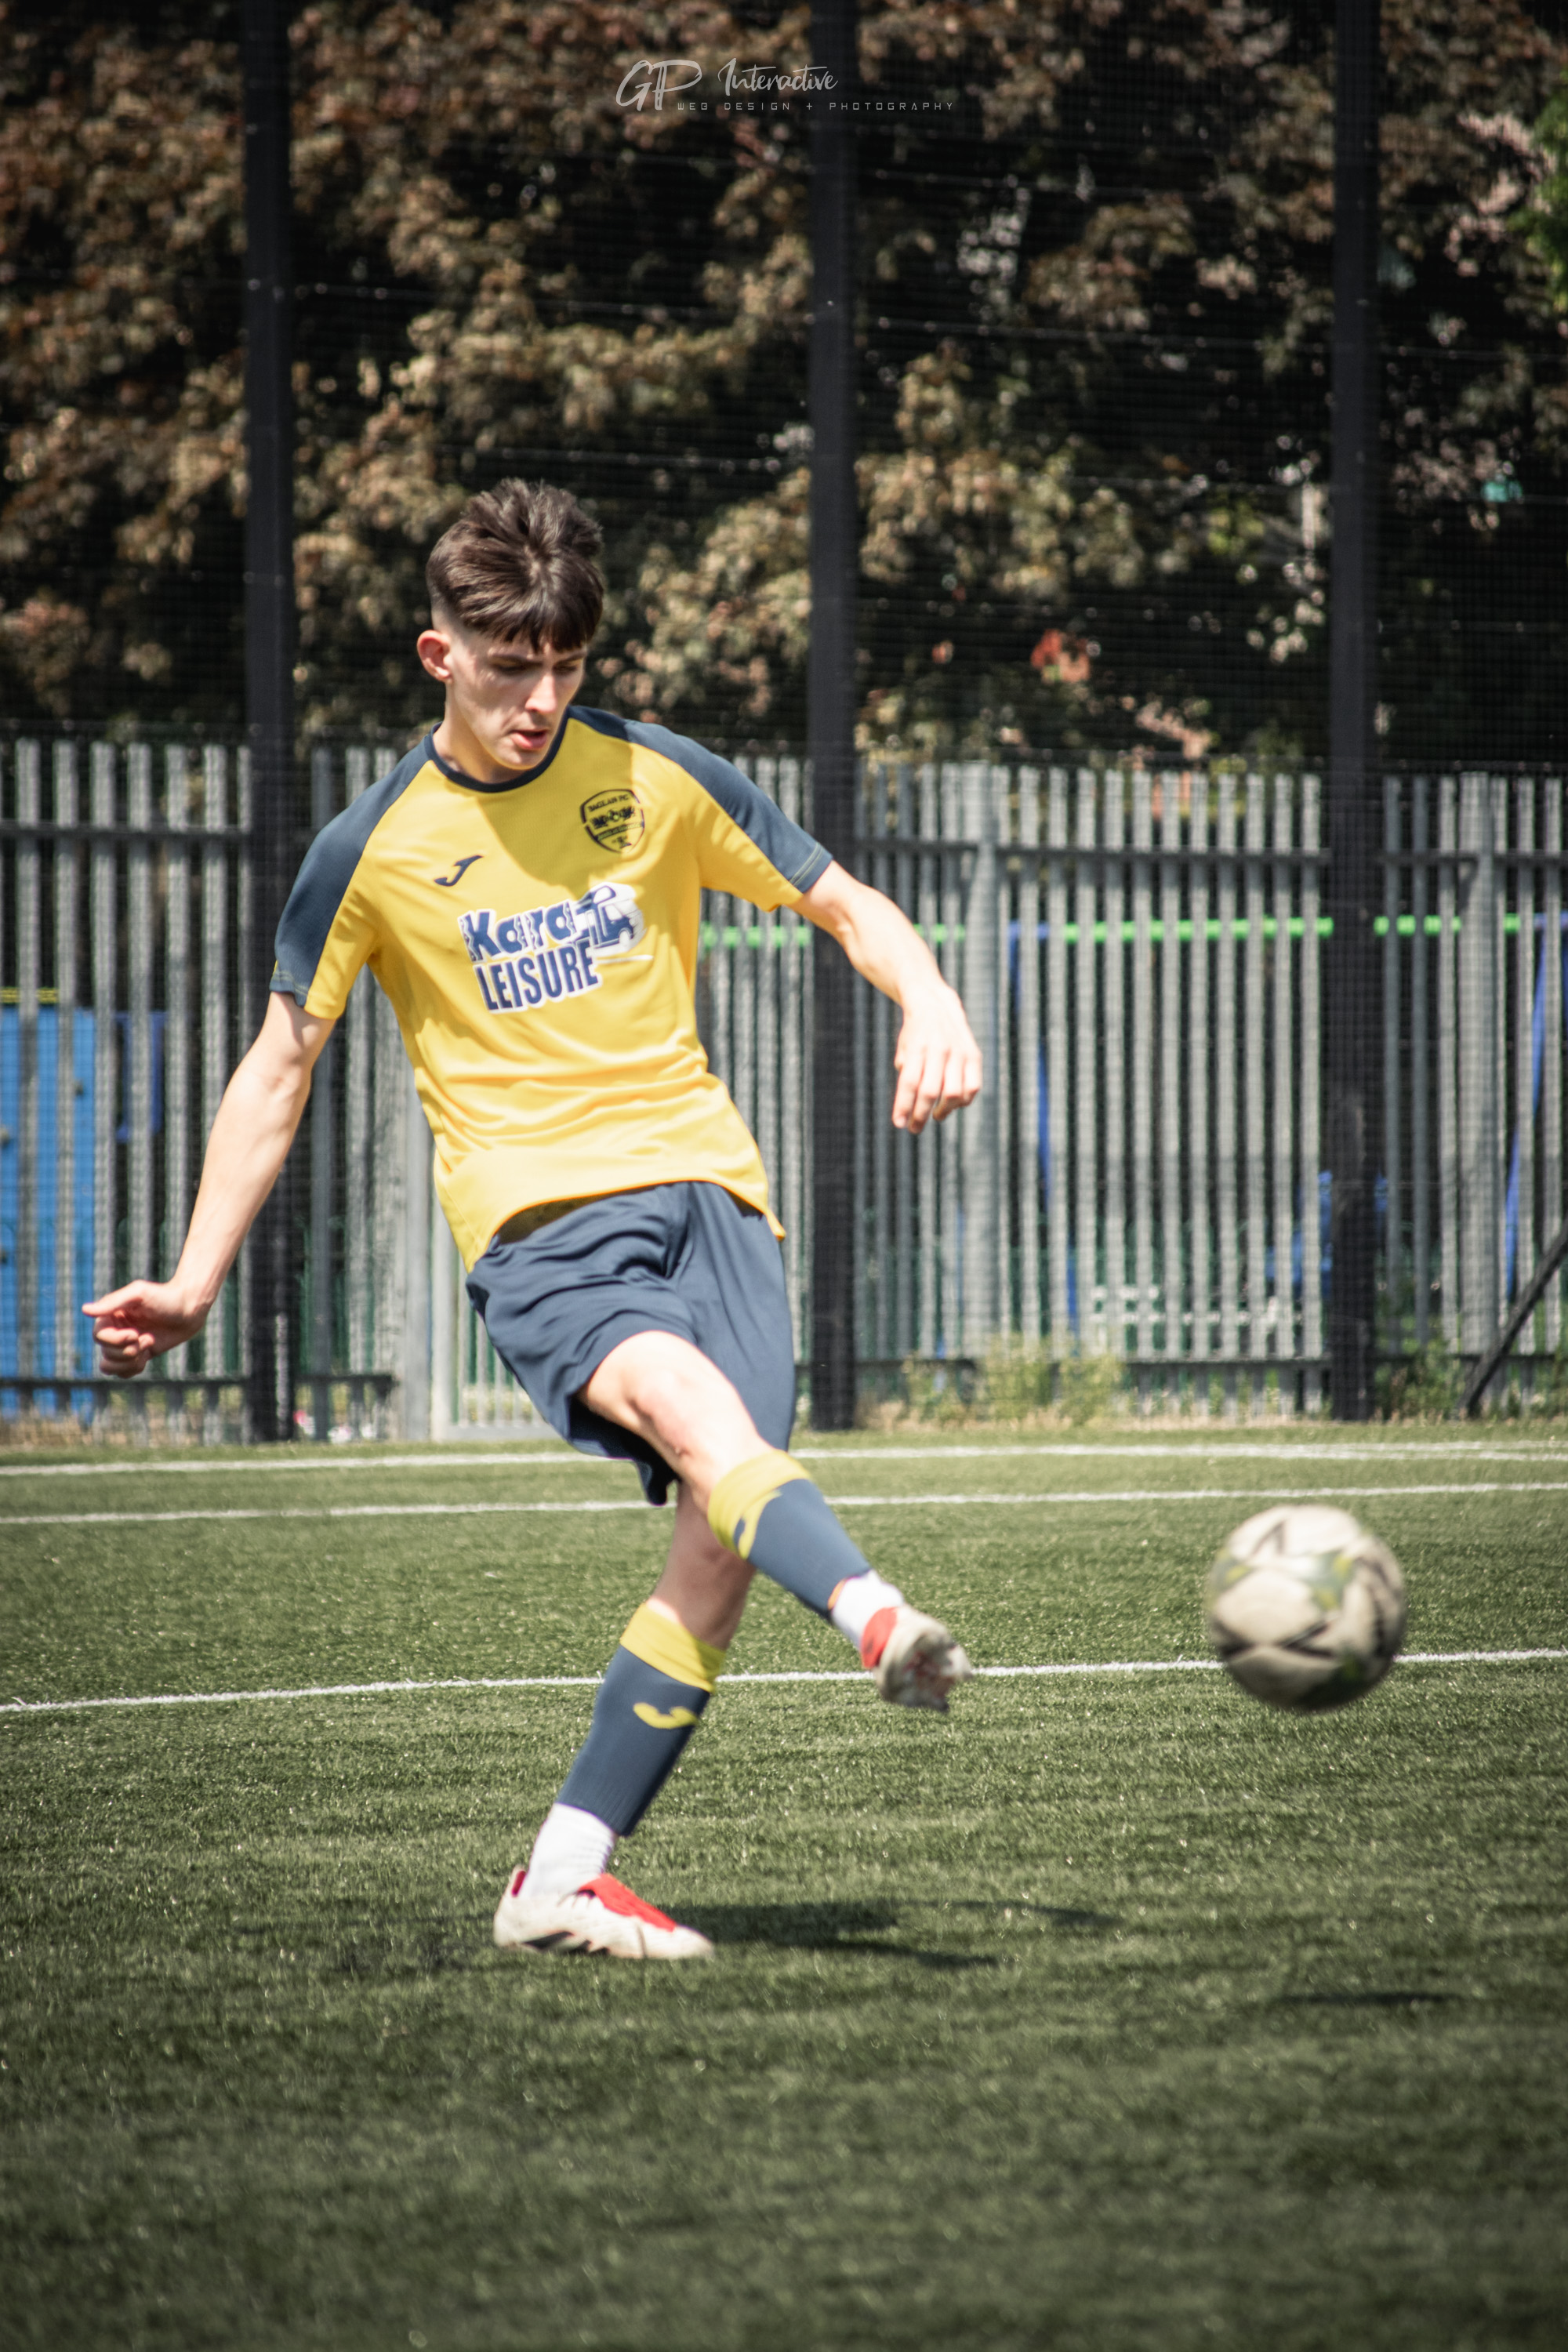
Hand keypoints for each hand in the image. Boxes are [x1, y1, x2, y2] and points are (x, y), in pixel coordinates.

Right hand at [83, 1281, 209, 1377]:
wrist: (189, 1308)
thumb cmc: (164, 1296)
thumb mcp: (139, 1294)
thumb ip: (112, 1303)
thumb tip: (85, 1310)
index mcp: (110, 1315)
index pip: (99, 1337)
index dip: (115, 1340)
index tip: (135, 1333)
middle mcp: (114, 1330)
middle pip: (106, 1353)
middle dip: (128, 1350)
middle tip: (148, 1338)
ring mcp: (125, 1344)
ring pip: (111, 1367)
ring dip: (131, 1361)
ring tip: (149, 1344)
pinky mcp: (137, 1355)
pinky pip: (124, 1372)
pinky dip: (135, 1368)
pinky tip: (149, 1354)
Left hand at [892, 986, 981, 1132]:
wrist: (936, 1004)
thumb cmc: (914, 1033)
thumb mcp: (904, 1049)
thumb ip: (907, 1074)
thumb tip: (911, 1105)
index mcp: (917, 1047)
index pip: (909, 1083)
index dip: (903, 1106)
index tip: (898, 1124)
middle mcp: (939, 1049)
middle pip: (930, 1091)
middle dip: (920, 1115)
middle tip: (913, 1128)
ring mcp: (959, 1052)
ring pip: (954, 1092)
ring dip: (943, 1110)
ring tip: (935, 1116)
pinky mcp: (973, 1055)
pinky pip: (972, 1086)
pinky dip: (963, 1101)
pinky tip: (953, 1104)